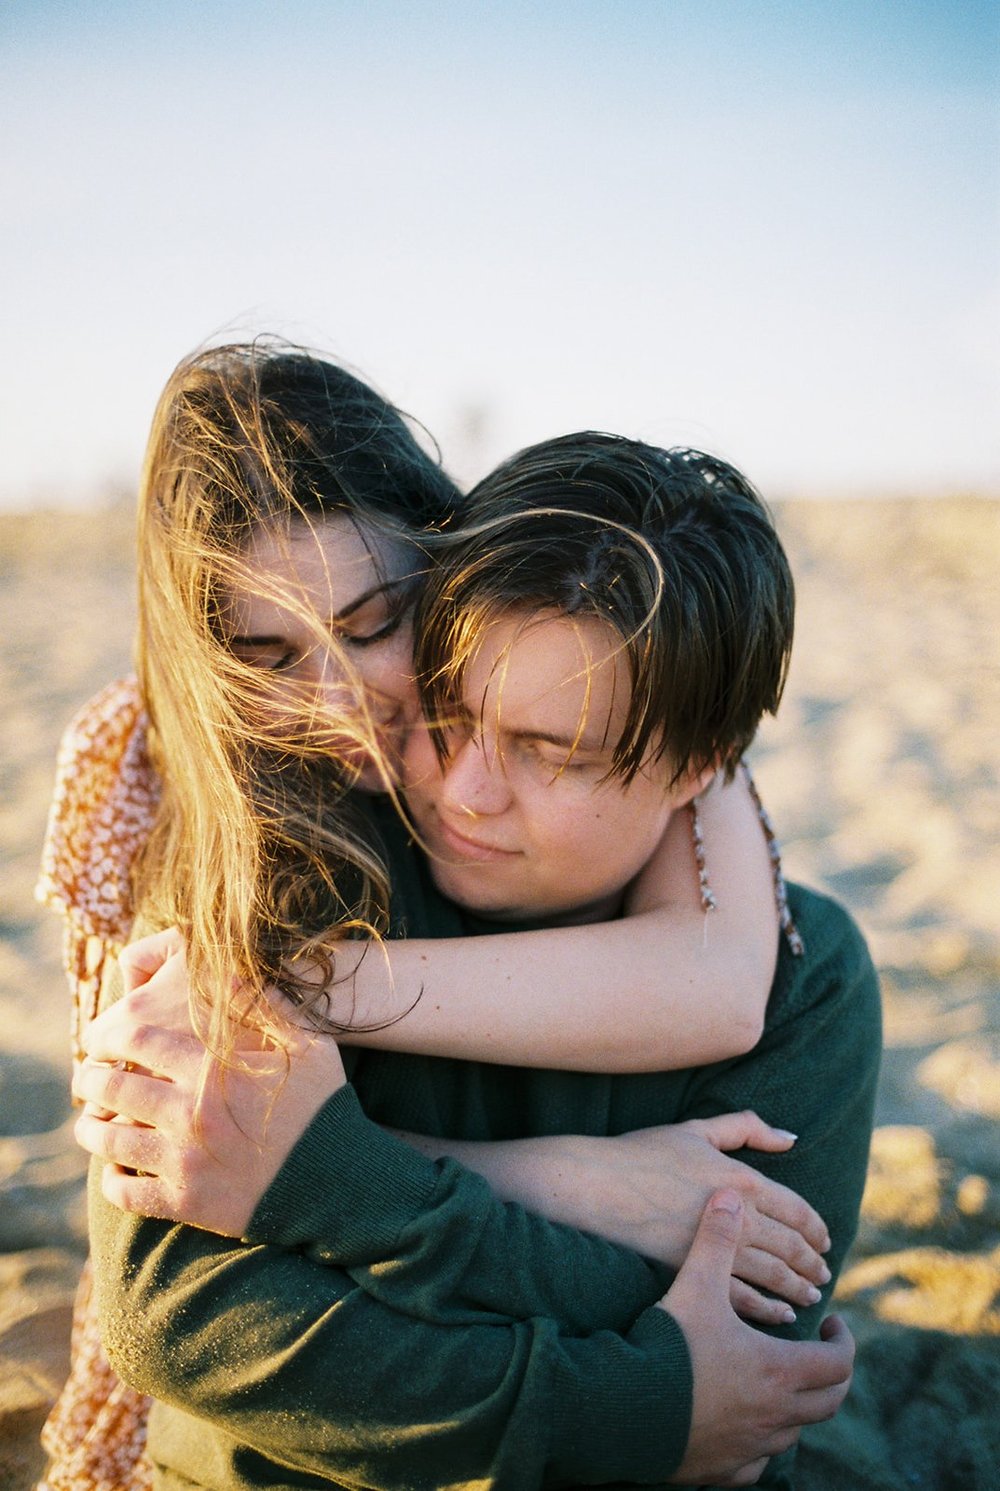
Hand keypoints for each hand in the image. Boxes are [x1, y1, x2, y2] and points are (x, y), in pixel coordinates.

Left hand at [73, 950, 347, 1236]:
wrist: (336, 1181)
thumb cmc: (319, 1106)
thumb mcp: (305, 1045)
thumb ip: (264, 1007)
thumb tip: (228, 971)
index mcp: (211, 1070)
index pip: (136, 1041)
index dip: (109, 1036)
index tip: (102, 1040)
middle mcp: (189, 1113)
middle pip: (111, 1088)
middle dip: (91, 1080)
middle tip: (89, 1078)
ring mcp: (183, 1161)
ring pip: (108, 1141)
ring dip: (91, 1129)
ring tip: (91, 1123)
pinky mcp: (183, 1202)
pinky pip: (124, 1192)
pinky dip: (112, 1181)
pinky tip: (116, 1171)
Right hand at [454, 1112, 830, 1322]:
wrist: (596, 1187)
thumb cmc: (643, 1152)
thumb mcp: (697, 1128)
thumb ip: (746, 1128)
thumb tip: (790, 1137)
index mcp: (741, 1179)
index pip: (796, 1209)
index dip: (815, 1227)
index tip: (825, 1240)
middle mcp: (736, 1217)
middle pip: (790, 1246)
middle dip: (811, 1262)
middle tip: (823, 1273)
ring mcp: (715, 1250)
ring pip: (772, 1275)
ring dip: (797, 1286)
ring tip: (810, 1296)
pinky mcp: (693, 1273)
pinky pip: (742, 1298)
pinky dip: (767, 1308)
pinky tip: (780, 1315)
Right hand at [662, 1190, 853, 1485]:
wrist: (624, 1410)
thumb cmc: (667, 1347)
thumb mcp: (695, 1285)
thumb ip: (716, 1240)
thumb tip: (730, 1196)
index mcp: (778, 1370)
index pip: (838, 1361)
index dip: (842, 1340)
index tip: (829, 1321)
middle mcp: (775, 1416)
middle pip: (828, 1401)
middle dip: (830, 1373)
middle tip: (816, 1349)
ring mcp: (752, 1449)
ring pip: (794, 1432)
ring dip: (797, 1405)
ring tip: (779, 1378)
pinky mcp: (725, 1471)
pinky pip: (758, 1465)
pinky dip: (761, 1444)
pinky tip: (746, 1427)